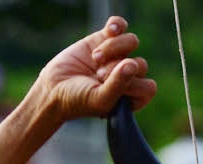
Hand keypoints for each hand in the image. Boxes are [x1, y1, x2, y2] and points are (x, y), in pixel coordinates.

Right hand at [34, 16, 156, 123]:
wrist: (54, 88)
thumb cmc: (78, 100)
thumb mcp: (99, 99)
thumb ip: (118, 85)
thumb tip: (132, 64)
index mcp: (133, 96)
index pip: (148, 87)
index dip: (133, 85)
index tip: (112, 88)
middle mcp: (128, 75)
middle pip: (141, 64)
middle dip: (117, 69)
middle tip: (97, 76)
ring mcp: (118, 55)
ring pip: (132, 42)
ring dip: (114, 48)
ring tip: (95, 59)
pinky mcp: (104, 39)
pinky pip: (121, 26)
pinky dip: (117, 25)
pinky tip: (110, 30)